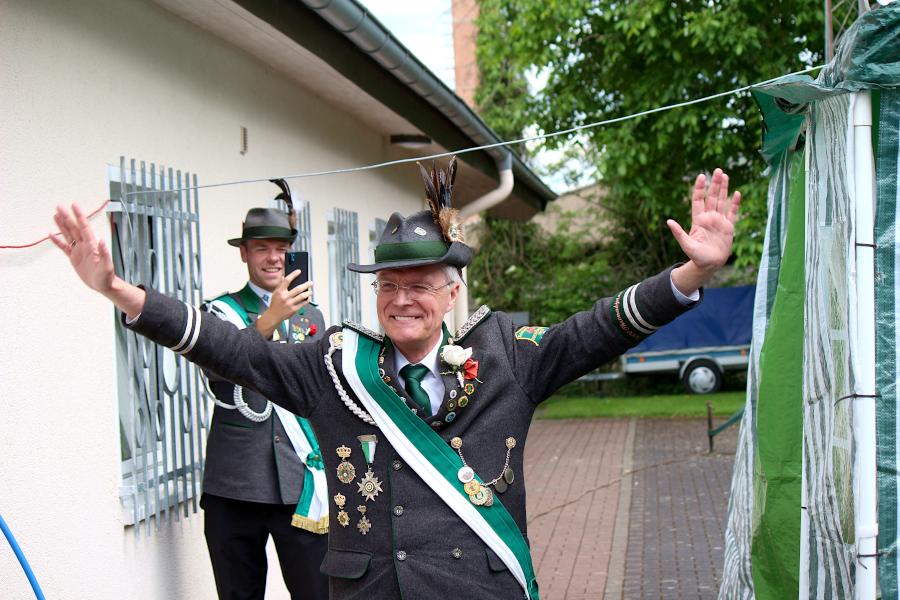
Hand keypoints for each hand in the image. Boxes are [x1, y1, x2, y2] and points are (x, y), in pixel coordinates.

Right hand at [51, 204, 115, 292]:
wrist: (103, 286)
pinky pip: (64, 248)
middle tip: (59, 206)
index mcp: (92, 245)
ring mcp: (79, 251)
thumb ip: (105, 253)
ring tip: (56, 215)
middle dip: (67, 217)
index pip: (84, 227)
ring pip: (68, 235)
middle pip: (74, 228)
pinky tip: (51, 235)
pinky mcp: (74, 258)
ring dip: (62, 225)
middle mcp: (85, 245)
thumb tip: (101, 240)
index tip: (74, 205)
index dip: (79, 216)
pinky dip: (57, 241)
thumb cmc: (107, 277)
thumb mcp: (107, 266)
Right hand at [255, 271, 312, 337]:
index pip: (287, 280)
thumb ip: (281, 285)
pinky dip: (307, 300)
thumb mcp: (275, 293)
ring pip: (302, 296)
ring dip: (308, 292)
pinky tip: (308, 297)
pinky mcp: (294, 309)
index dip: (293, 274)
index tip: (299, 271)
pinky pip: (303, 303)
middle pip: (298, 289)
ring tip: (310, 291)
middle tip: (310, 282)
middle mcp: (285, 297)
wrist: (273, 316)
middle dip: (306, 284)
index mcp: (280, 292)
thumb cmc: (275, 303)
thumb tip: (284, 277)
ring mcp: (290, 304)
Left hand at [668, 168, 740, 293]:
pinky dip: (735, 203)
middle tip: (717, 170)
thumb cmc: (697, 256)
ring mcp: (719, 221)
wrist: (709, 265)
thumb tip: (668, 221)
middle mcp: (709, 218)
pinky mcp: (729, 227)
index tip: (701, 176)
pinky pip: (732, 213)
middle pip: (712, 197)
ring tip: (725, 175)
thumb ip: (679, 233)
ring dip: (724, 189)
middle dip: (714, 184)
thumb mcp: (687, 245)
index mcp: (698, 220)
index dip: (700, 188)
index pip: (698, 200)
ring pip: (722, 201)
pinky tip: (737, 193)